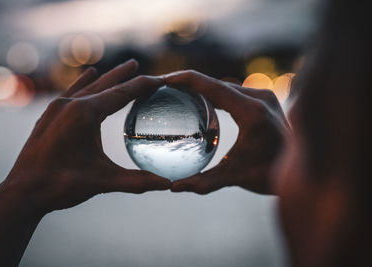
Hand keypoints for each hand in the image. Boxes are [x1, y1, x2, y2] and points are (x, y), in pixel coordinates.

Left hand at [0, 59, 170, 213]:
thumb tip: (168, 185)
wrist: (22, 193)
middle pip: (105, 84)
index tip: (160, 80)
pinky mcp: (49, 116)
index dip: (143, 85)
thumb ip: (137, 181)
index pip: (122, 94)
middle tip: (138, 64)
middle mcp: (70, 104)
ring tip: (121, 69)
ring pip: (88, 87)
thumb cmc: (61, 184)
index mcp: (85, 113)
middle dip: (124, 75)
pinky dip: (83, 83)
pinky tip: (87, 75)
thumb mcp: (103, 181)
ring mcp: (57, 108)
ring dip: (106, 78)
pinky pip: (71, 93)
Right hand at [165, 70, 288, 193]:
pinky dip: (215, 94)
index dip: (185, 79)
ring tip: (178, 92)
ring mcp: (263, 95)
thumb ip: (204, 182)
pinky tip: (201, 101)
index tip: (164, 80)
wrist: (304, 170)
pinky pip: (233, 91)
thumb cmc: (271, 174)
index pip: (211, 86)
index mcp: (251, 112)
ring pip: (224, 85)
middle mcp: (258, 97)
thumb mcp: (236, 177)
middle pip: (215, 83)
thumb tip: (174, 187)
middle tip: (165, 87)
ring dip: (202, 87)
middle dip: (189, 82)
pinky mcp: (264, 99)